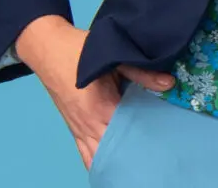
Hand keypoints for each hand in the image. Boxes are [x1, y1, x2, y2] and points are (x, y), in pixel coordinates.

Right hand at [14, 15, 174, 168]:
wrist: (48, 50)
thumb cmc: (81, 52)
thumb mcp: (113, 57)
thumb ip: (141, 73)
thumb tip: (169, 84)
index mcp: (101, 107)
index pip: (127, 132)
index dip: (145, 137)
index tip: (164, 139)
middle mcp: (88, 123)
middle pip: (114, 147)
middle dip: (133, 151)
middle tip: (155, 154)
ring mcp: (78, 128)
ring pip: (97, 154)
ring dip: (114, 158)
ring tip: (135, 163)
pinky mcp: (72, 127)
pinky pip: (83, 152)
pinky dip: (95, 161)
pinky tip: (108, 166)